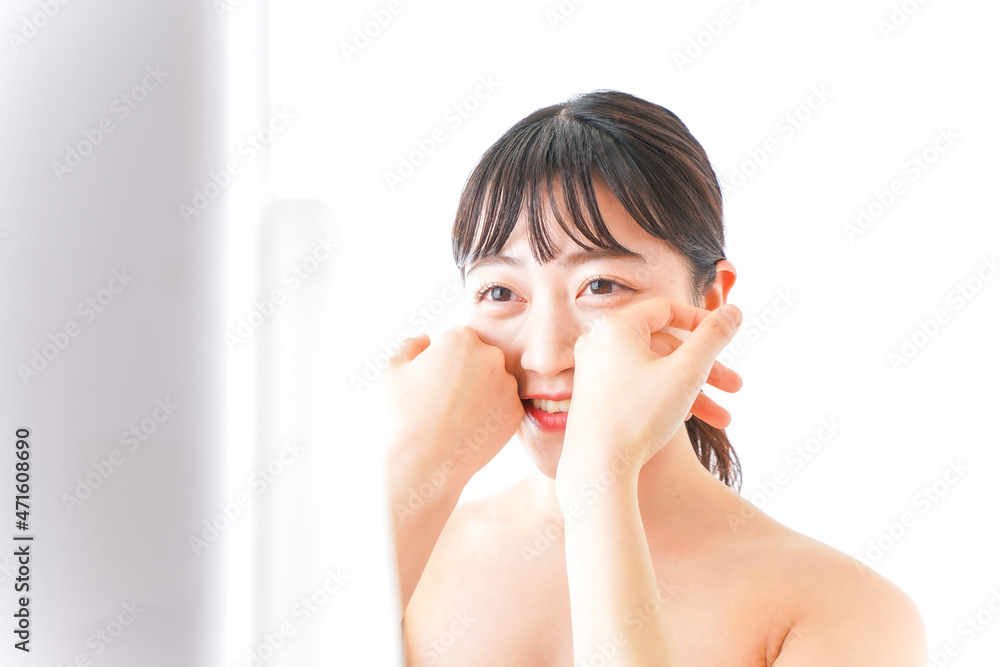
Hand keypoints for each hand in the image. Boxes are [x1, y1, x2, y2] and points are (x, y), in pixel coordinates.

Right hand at [384, 326, 523, 501]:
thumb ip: (410, 344)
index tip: (435, 381)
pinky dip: (491, 415)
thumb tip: (426, 339)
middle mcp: (491, 356)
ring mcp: (507, 384)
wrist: (426, 461)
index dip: (445, 361)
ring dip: (482, 393)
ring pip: (496, 382)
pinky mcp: (516, 411)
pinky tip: (470, 427)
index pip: (460, 341)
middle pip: (482, 358)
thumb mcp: (394, 370)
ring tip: (457, 416)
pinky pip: (504, 407)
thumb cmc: (406, 414)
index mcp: (462, 338)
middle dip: (468, 373)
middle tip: (446, 400)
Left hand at [557, 298, 741, 482]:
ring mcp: (593, 371)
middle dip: (705, 368)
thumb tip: (733, 310)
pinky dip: (663, 398)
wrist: (597, 469)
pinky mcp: (594, 397)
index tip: (726, 339)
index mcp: (615, 327)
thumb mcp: (686, 372)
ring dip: (691, 390)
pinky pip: (636, 386)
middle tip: (736, 387)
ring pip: (653, 371)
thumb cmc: (639, 416)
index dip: (702, 322)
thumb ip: (713, 337)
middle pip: (663, 345)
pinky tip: (686, 420)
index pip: (667, 309)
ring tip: (723, 420)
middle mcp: (598, 343)